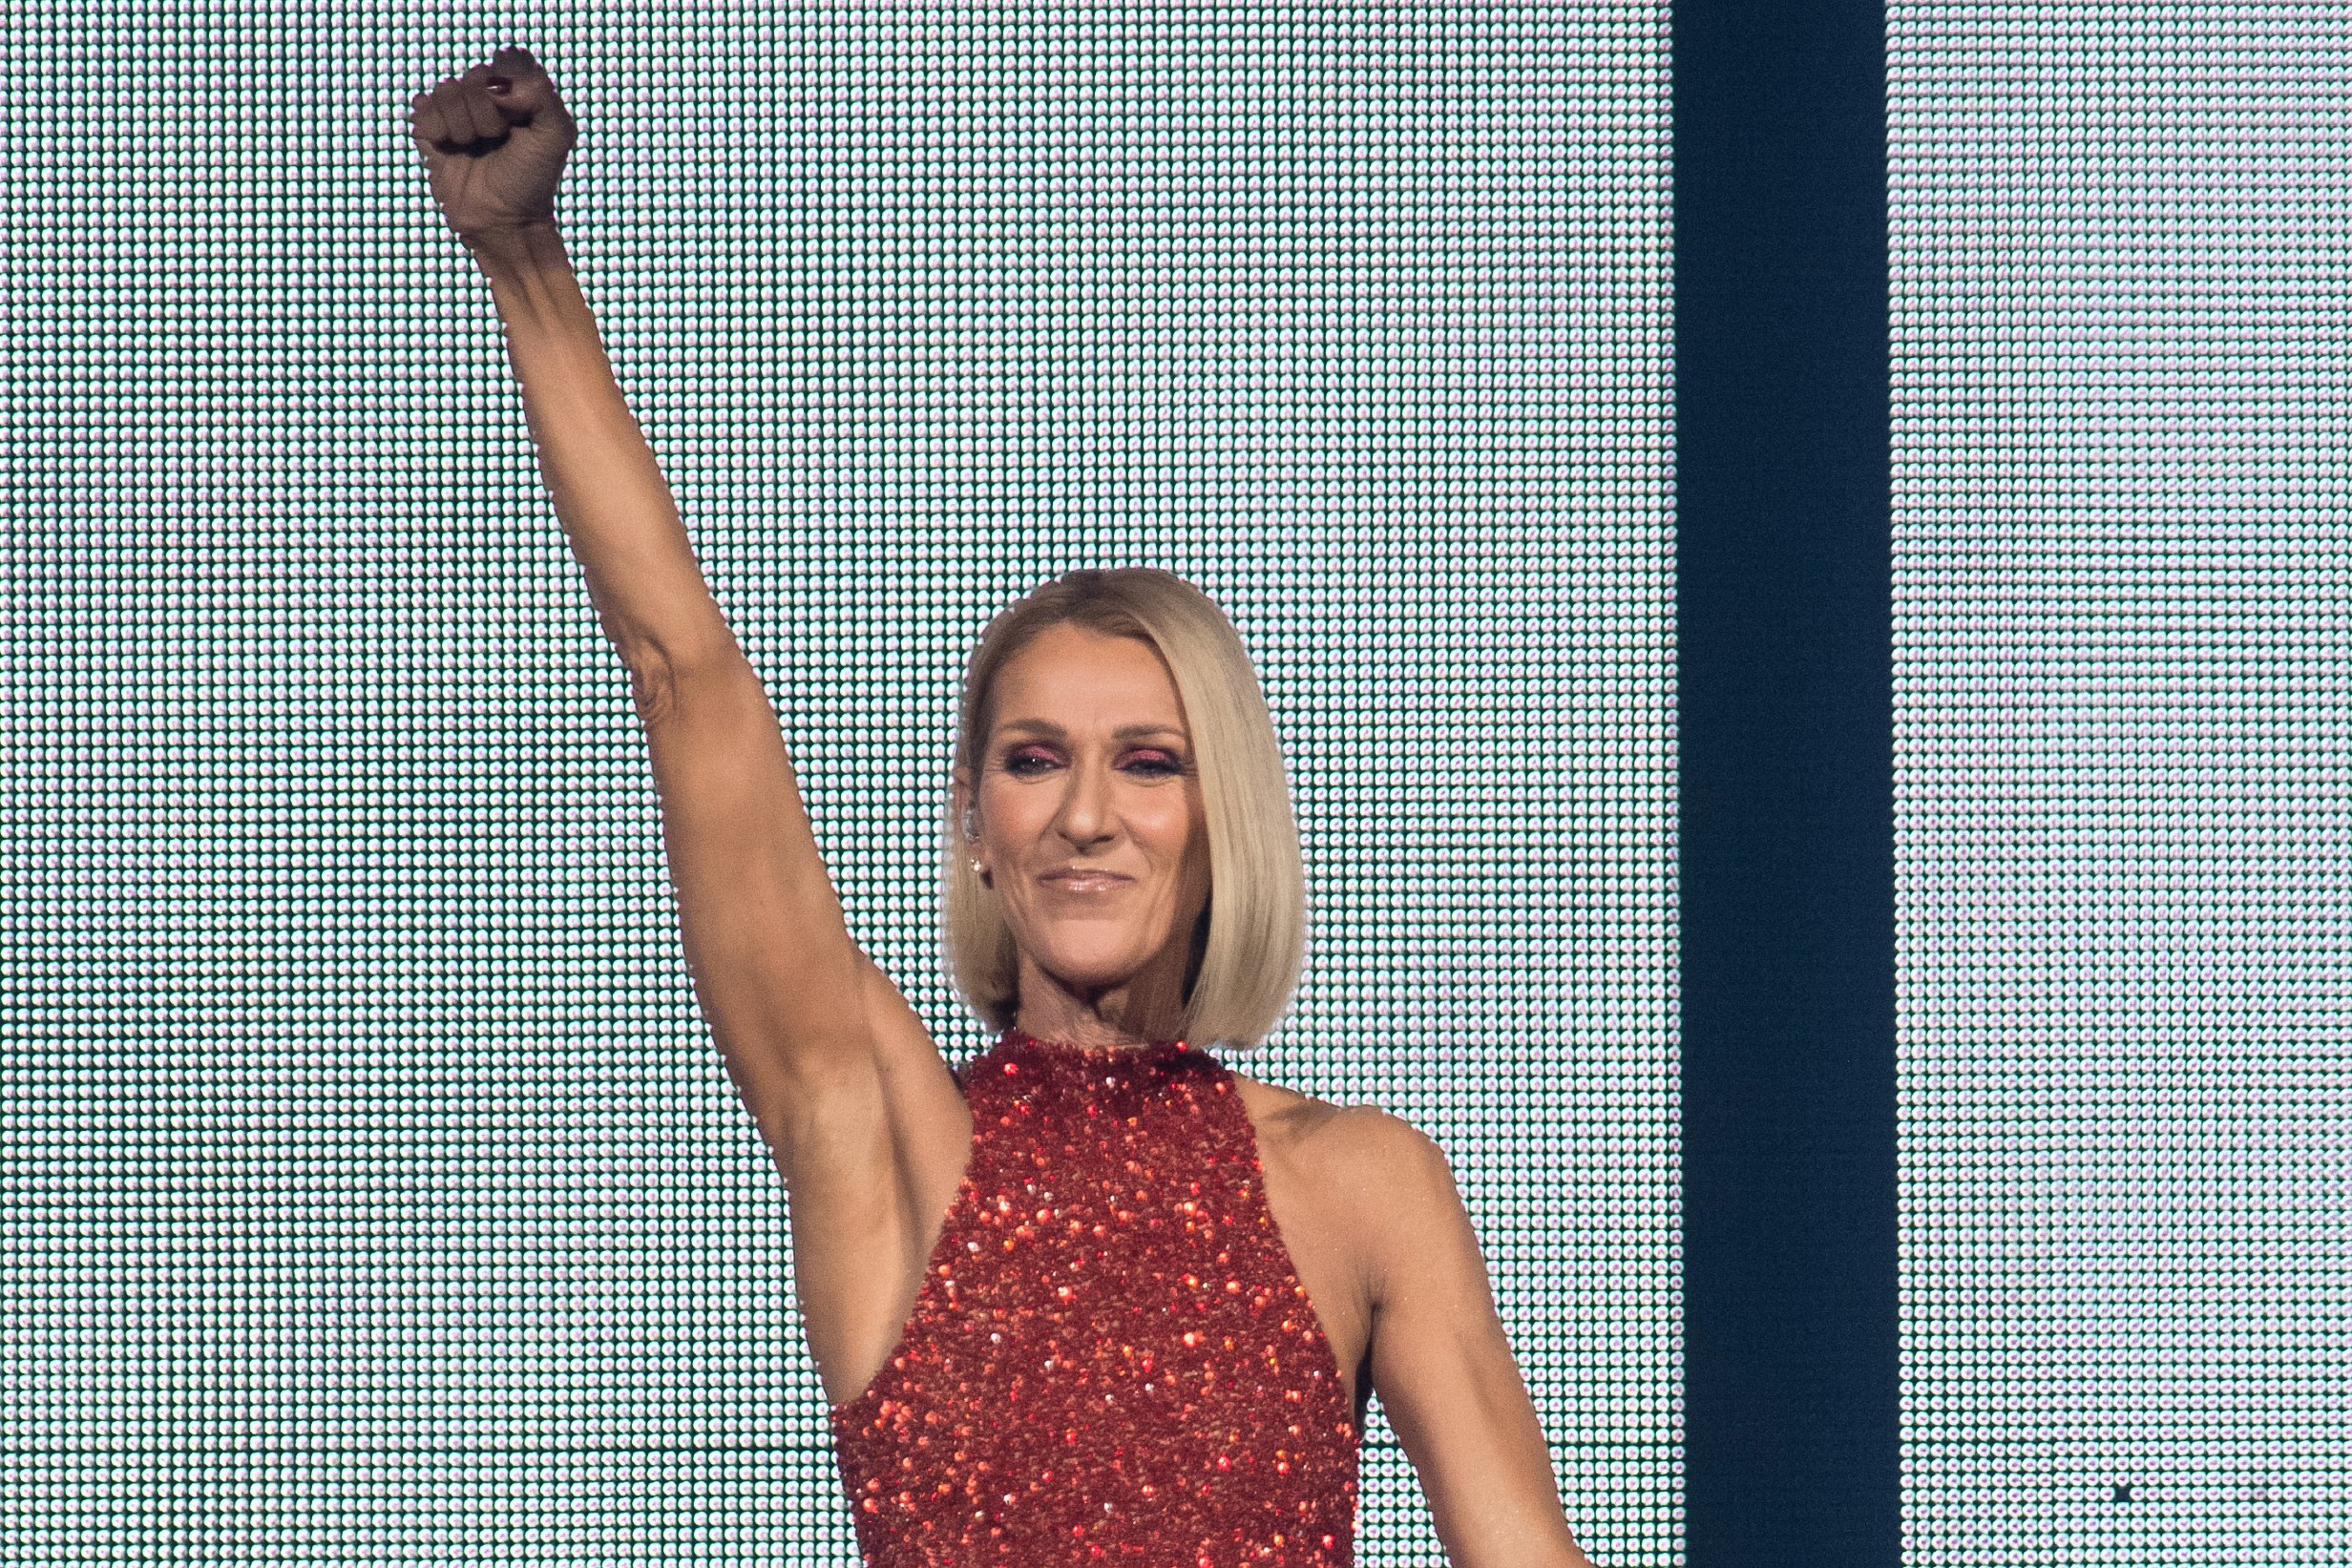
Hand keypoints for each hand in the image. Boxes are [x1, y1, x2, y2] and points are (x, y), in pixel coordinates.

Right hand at [409, 46, 576, 242]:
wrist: (501, 220)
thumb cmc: (532, 180)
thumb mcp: (557, 136)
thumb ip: (541, 94)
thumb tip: (496, 85)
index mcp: (518, 92)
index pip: (507, 60)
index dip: (510, 90)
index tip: (518, 120)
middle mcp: (487, 96)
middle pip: (475, 76)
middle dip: (488, 115)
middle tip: (497, 140)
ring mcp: (457, 111)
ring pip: (446, 90)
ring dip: (463, 126)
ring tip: (475, 148)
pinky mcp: (430, 127)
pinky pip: (422, 107)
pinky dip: (437, 131)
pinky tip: (451, 148)